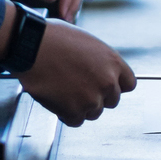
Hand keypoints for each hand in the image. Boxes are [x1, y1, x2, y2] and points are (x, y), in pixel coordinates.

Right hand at [16, 20, 136, 126]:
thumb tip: (98, 69)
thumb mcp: (87, 42)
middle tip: (79, 89)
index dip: (115, 86)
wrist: (32, 47)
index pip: (129, 84)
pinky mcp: (74, 111)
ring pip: (93, 113)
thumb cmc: (53, 38)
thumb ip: (99, 60)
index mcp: (113, 62)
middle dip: (97, 97)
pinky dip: (66, 114)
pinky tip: (57, 100)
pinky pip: (75, 121)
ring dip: (81, 106)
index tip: (105, 86)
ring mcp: (92, 99)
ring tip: (64, 91)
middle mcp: (107, 82)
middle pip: (112, 101)